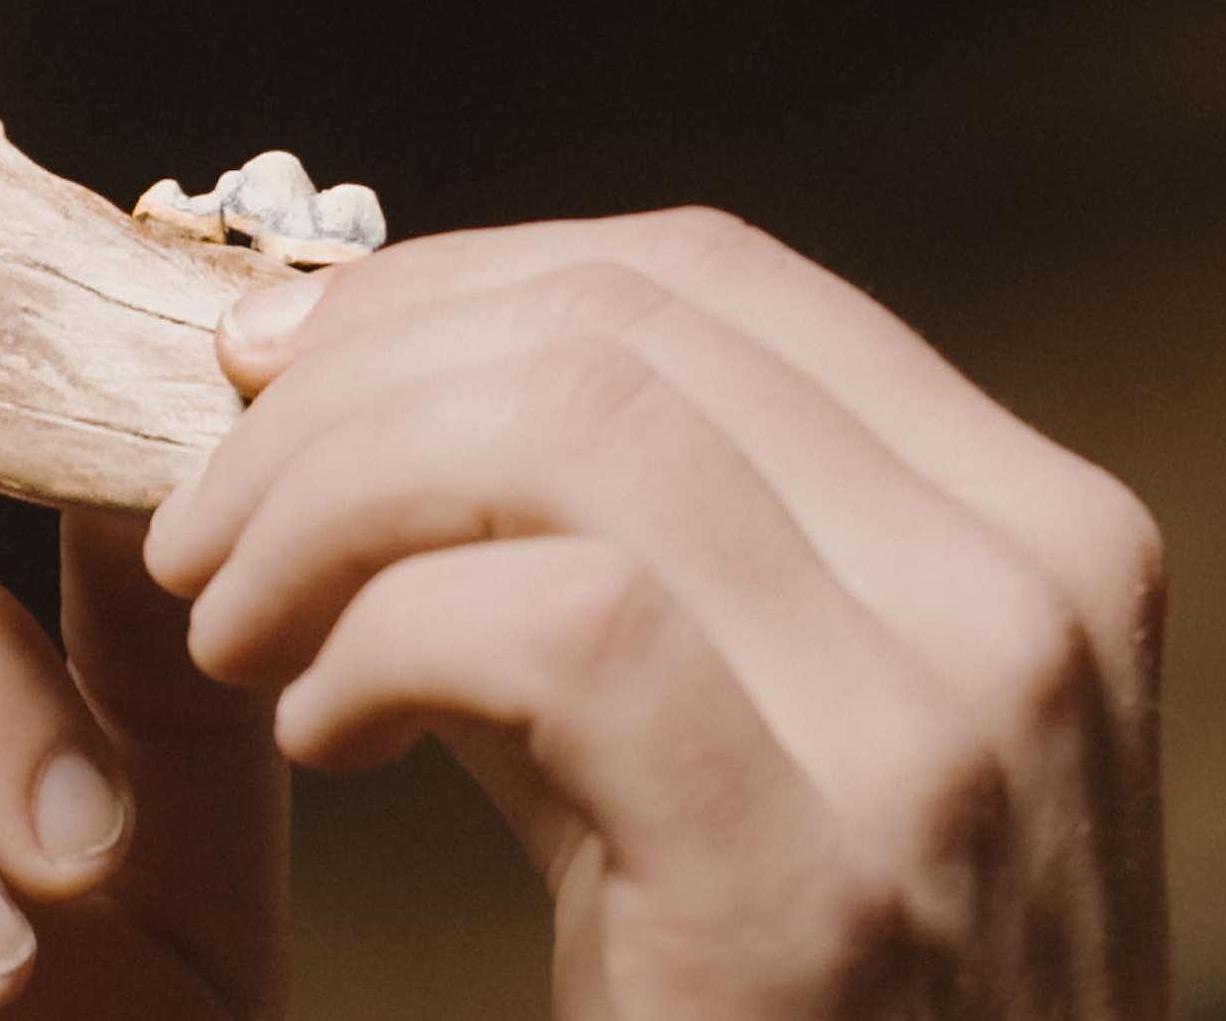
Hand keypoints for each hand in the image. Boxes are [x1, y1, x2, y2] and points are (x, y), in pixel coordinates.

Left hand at [145, 209, 1167, 1018]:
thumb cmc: (778, 995)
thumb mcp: (714, 722)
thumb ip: (574, 542)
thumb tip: (316, 372)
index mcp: (1015, 519)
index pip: (696, 276)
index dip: (446, 287)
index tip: (278, 368)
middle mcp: (1020, 590)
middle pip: (612, 330)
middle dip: (344, 393)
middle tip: (206, 521)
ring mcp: (945, 728)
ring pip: (571, 435)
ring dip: (324, 508)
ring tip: (235, 627)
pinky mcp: (825, 880)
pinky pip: (554, 628)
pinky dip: (383, 643)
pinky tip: (329, 732)